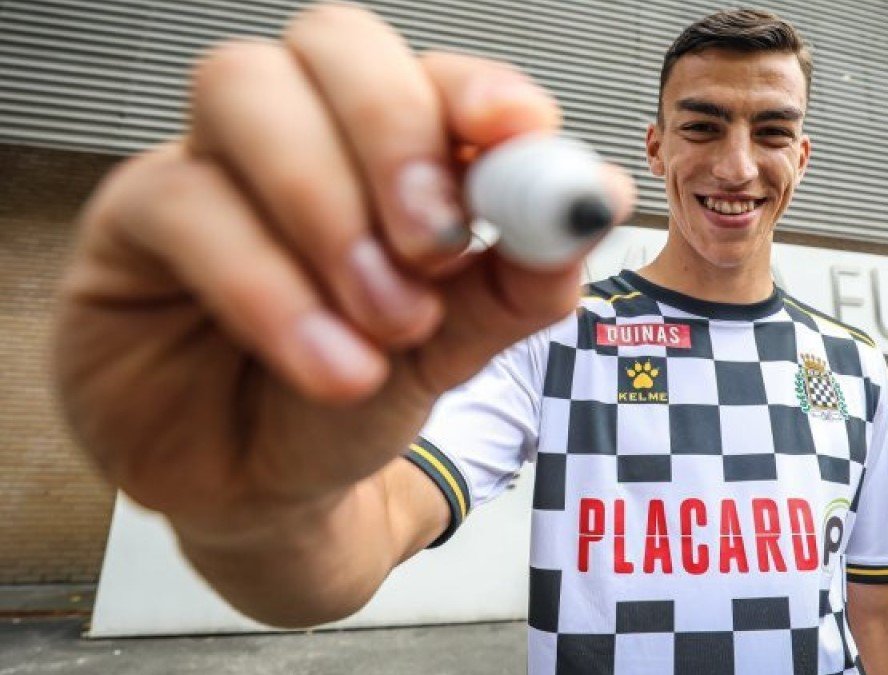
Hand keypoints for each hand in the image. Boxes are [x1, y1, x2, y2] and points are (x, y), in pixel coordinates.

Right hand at [52, 3, 633, 537]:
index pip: (429, 73)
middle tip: (438, 244)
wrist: (267, 490)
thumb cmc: (355, 398)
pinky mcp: (129, 224)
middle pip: (331, 42)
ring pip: (244, 92)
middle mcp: (296, 134)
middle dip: (395, 132)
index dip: (476, 90)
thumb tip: (597, 199)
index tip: (517, 134)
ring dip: (331, 209)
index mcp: (385, 150)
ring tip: (390, 323)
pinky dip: (274, 289)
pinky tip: (329, 365)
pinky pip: (186, 205)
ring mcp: (207, 165)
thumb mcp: (459, 344)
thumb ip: (523, 276)